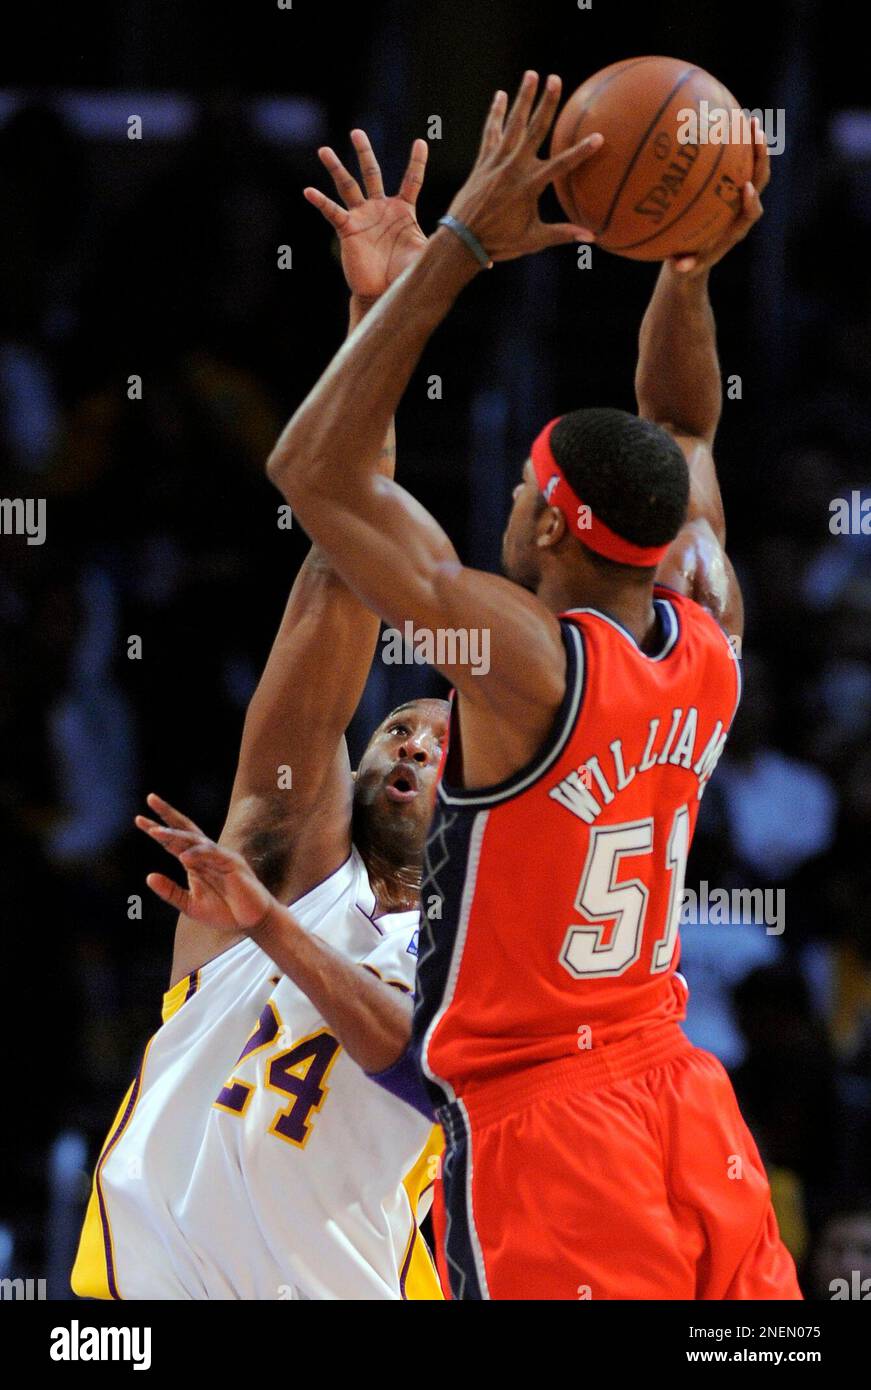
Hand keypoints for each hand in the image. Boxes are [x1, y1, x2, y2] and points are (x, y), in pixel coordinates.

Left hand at [136, 793, 274, 931]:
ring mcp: (220, 856)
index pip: (173, 842)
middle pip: (185, 828)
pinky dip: (198, 854)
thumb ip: (170, 892)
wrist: (251, 921)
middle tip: (151, 798)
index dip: (157, 830)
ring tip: (155, 832)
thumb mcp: (190, 905)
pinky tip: (184, 858)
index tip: (139, 819)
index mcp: (195, 862)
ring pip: (195, 839)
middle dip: (168, 814)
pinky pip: (212, 854)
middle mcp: (206, 855)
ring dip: (175, 834)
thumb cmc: (224, 912)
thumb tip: (148, 877)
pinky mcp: (232, 863)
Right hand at [304, 131, 428, 299]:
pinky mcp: (348, 229)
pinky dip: (321, 202)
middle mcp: (380, 208)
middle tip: (357, 133)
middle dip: (364, 153)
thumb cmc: (404, 273)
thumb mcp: (425, 254)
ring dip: (336, 168)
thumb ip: (442, 244)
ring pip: (348, 186)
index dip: (416, 162)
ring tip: (324, 151)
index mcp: (403, 210)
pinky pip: (332, 212)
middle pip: (372, 173)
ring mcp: (362, 217)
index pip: (411, 180)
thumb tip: (481, 257)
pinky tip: (309, 191)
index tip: (420, 142)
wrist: (383, 292)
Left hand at [445, 71, 601, 263]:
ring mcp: (496, 162)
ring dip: (522, 98)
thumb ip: (562, 234)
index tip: (598, 137)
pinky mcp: (483, 162)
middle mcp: (513, 168)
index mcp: (529, 186)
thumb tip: (591, 237)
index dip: (581, 152)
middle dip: (547, 103)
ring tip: (531, 74)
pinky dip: (496, 114)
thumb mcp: (533, 240)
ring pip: (512, 124)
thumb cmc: (500, 242)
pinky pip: (491, 132)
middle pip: (535, 130)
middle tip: (555, 79)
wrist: (462, 240)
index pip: (561, 165)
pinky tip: (500, 96)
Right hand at [670, 117, 769, 276]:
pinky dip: (733, 145)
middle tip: (757, 134)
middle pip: (761, 179)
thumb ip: (684, 267)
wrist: (696, 258)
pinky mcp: (730, 186)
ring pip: (753, 167)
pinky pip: (736, 163)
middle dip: (761, 158)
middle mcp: (742, 208)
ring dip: (754, 144)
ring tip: (750, 119)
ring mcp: (739, 195)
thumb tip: (679, 266)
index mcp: (737, 227)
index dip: (752, 200)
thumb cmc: (689, 264)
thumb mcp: (685, 269)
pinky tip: (722, 123)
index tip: (746, 188)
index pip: (752, 212)